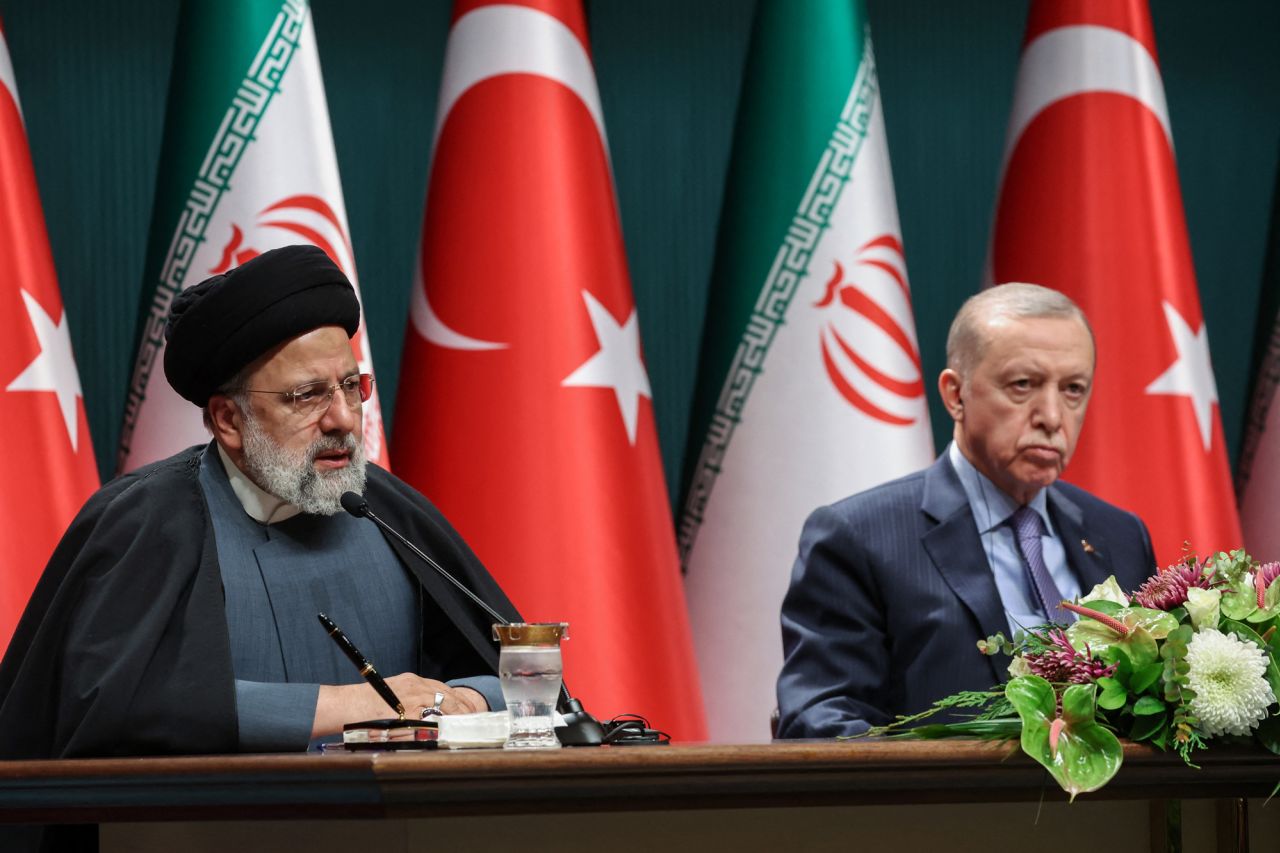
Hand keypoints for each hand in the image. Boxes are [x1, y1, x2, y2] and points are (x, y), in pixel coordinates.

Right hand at [312, 674, 488, 737]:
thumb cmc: (362, 705)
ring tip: (467, 726)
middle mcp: (414, 685)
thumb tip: (424, 714)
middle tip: (473, 718)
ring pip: (444, 705)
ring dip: (458, 716)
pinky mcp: (408, 712)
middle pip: (447, 694)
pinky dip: (443, 726)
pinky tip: (451, 733)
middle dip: (463, 707)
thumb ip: (406, 700)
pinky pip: (432, 720)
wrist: (344, 706)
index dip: (457, 699)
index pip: (441, 687)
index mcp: (410, 680)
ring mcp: (412, 698)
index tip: (466, 708)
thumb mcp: (388, 694)